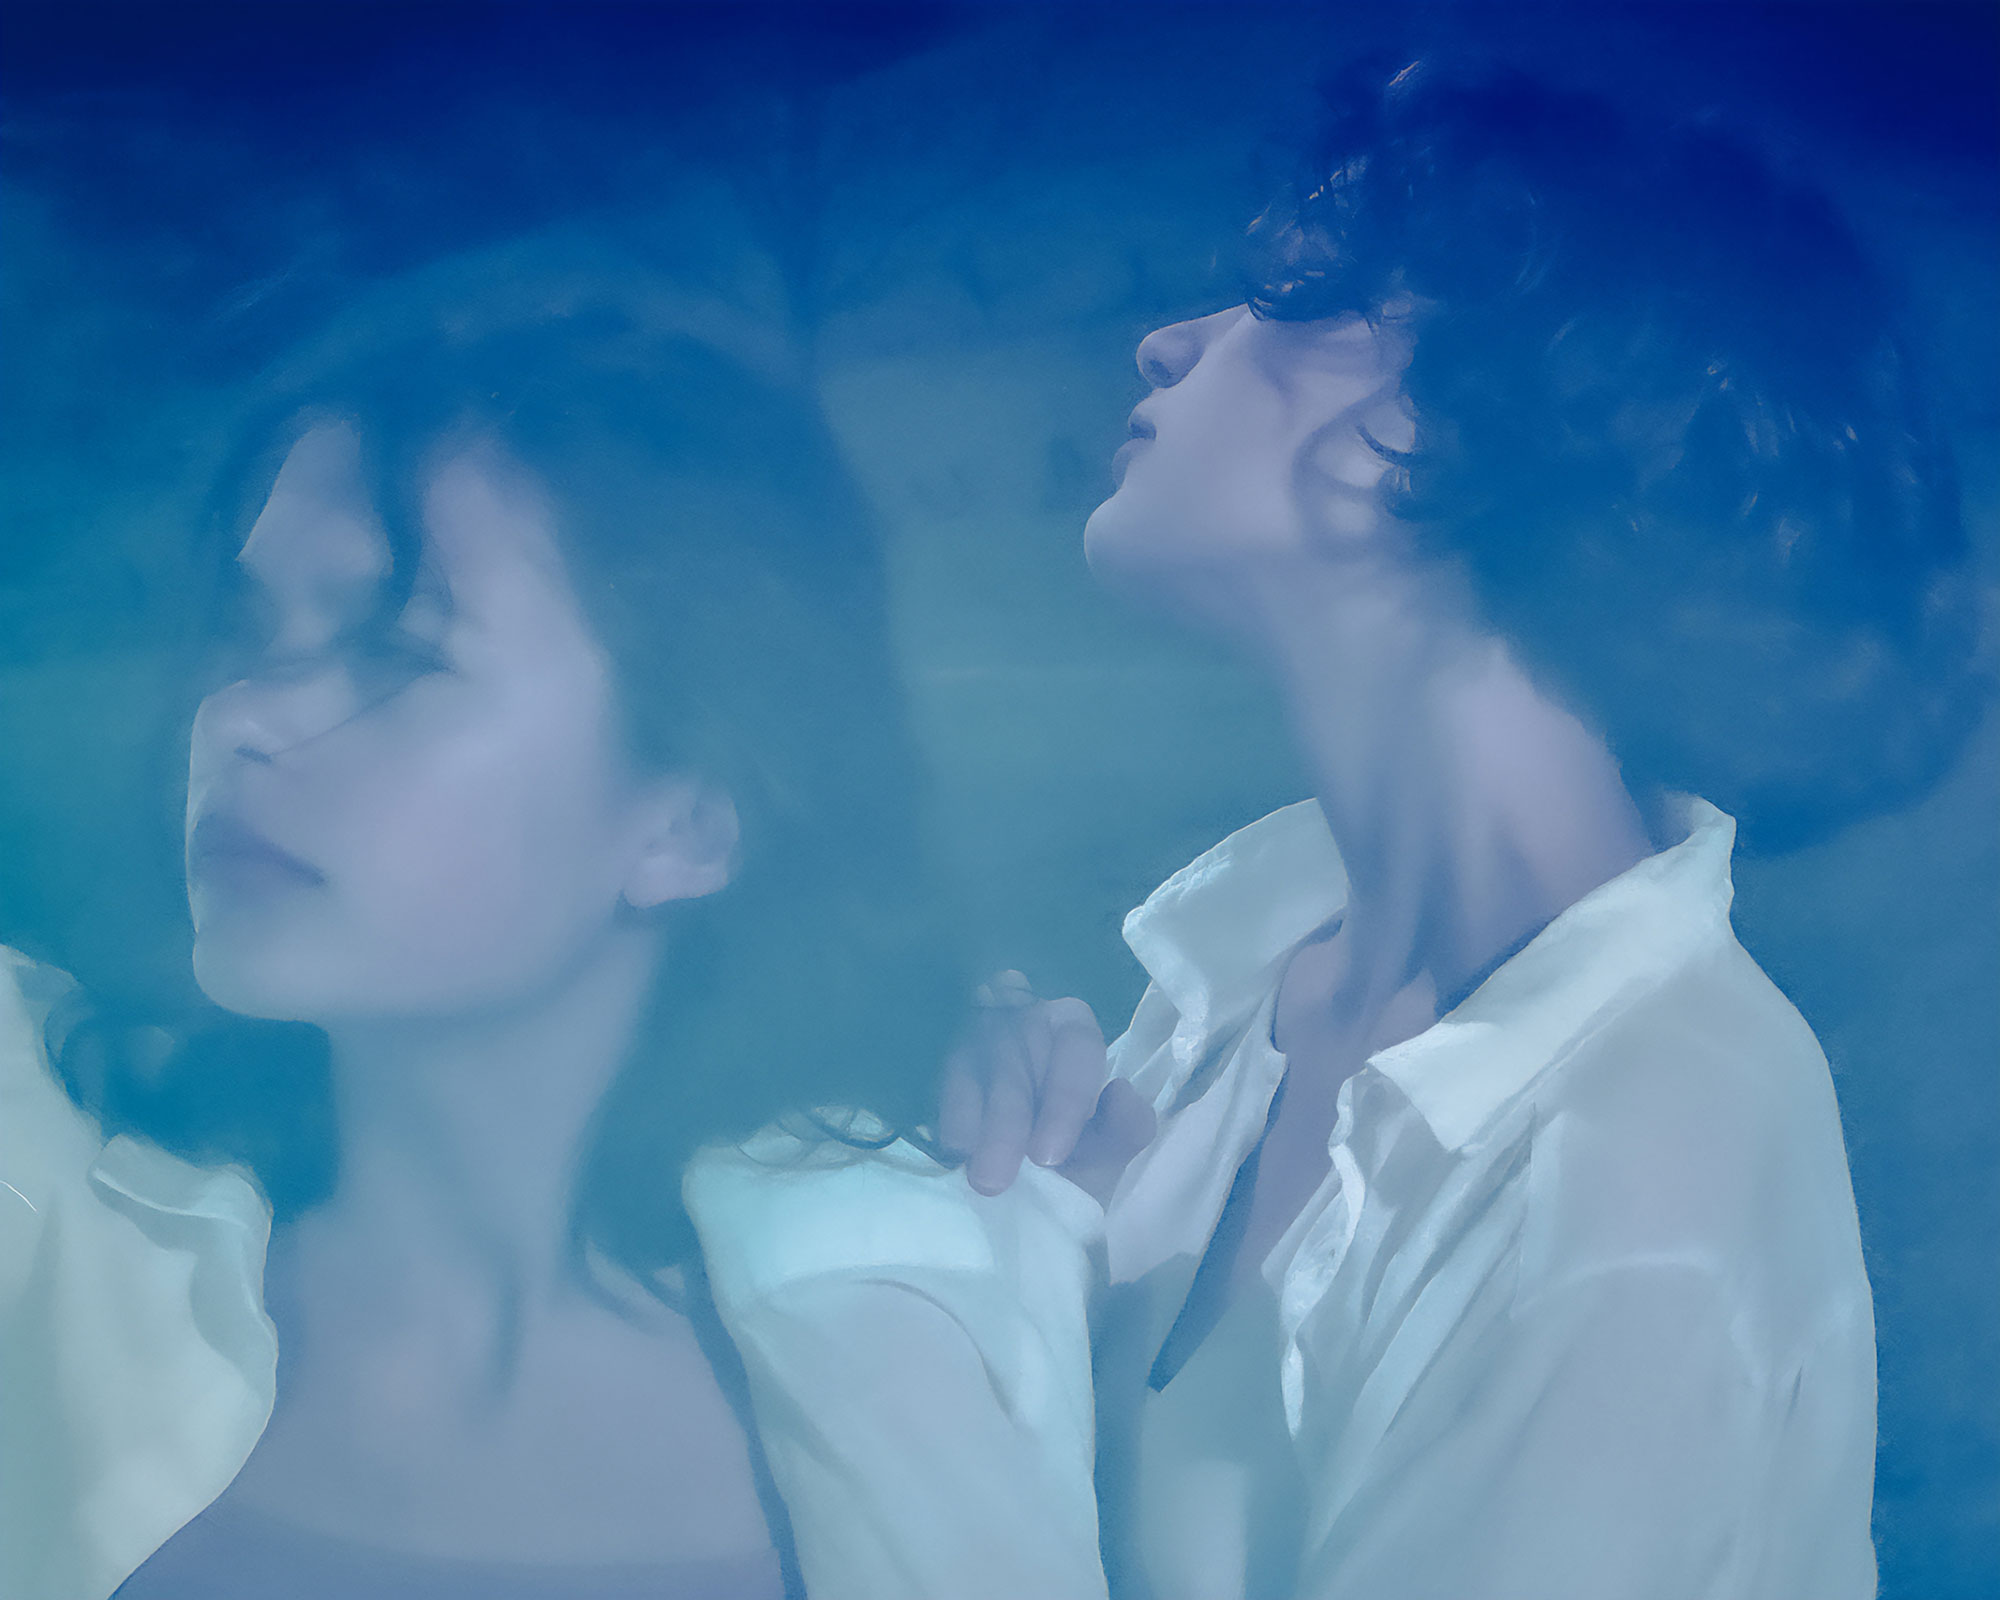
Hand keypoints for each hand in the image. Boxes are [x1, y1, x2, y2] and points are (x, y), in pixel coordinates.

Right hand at [937, 972, 1156, 1202]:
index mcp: (1071, 1031)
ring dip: (975, 1124)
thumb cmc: (1066, 1163)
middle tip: (997, 1181)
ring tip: (977, 1176)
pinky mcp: (937, 1060)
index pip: (1076, 1044)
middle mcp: (1022, 1021)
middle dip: (1008, 1124)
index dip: (1065, 1098)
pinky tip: (954, 1152)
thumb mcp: (1100, 1156)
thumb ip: (1124, 1130)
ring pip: (970, 1068)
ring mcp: (974, 1036)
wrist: (1018, 1193)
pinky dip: (949, 1118)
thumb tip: (1122, 1093)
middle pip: (1015, 1059)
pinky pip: (938, 1079)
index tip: (1048, 1155)